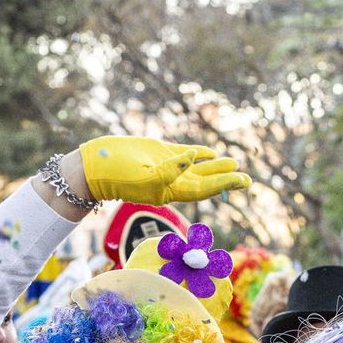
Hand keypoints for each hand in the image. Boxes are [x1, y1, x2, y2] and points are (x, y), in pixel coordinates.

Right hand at [79, 137, 250, 205]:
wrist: (94, 166)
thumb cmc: (117, 175)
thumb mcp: (144, 175)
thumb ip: (171, 168)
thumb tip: (196, 157)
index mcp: (171, 190)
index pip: (204, 188)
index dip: (224, 184)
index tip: (243, 180)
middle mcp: (171, 181)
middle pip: (205, 181)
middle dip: (226, 179)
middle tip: (248, 178)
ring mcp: (166, 167)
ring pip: (197, 167)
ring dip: (215, 166)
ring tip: (234, 163)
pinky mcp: (158, 153)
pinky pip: (183, 155)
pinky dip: (198, 154)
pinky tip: (211, 152)